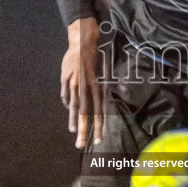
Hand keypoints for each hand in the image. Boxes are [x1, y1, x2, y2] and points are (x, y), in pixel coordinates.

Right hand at [60, 17, 103, 148]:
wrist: (82, 41)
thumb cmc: (95, 58)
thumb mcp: (104, 71)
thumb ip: (108, 85)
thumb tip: (122, 92)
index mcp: (97, 87)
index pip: (99, 111)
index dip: (99, 126)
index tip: (98, 139)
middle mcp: (87, 87)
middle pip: (85, 113)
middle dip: (84, 130)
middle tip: (80, 145)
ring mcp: (75, 83)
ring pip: (74, 106)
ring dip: (73, 120)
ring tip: (73, 131)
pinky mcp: (65, 78)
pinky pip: (65, 94)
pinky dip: (66, 102)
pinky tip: (68, 109)